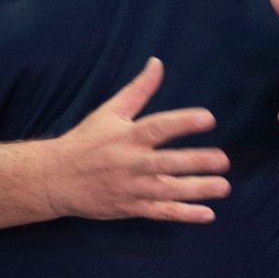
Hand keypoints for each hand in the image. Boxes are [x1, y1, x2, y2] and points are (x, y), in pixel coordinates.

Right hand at [42, 57, 230, 222]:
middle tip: (223, 160)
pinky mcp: (131, 208)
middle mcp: (130, 163)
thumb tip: (157, 63)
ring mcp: (131, 188)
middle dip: (196, 162)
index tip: (208, 118)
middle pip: (166, 163)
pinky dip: (183, 214)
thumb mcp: (109, 112)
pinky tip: (207, 214)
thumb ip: (138, 90)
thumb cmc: (86, 142)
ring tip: (223, 187)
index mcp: (126, 136)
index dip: (183, 123)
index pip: (157, 127)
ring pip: (168, 191)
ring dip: (197, 190)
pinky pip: (160, 212)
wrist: (55, 179)